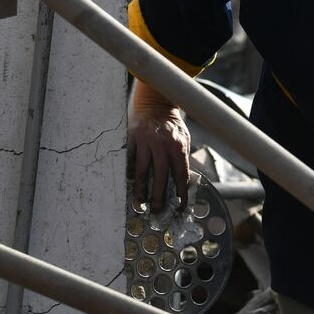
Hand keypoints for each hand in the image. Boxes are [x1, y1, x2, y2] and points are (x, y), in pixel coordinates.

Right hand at [127, 79, 190, 211]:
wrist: (155, 103)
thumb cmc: (171, 124)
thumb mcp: (183, 138)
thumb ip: (182, 158)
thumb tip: (183, 182)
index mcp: (178, 145)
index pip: (181, 174)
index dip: (181, 192)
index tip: (180, 205)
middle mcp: (162, 144)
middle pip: (160, 177)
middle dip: (159, 196)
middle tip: (157, 210)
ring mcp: (146, 141)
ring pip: (143, 171)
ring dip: (142, 189)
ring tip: (141, 201)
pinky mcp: (132, 138)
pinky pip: (130, 160)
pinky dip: (131, 173)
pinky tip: (131, 183)